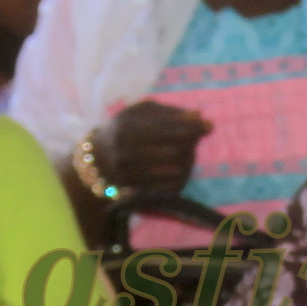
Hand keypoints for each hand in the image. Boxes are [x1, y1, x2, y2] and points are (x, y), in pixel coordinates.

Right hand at [97, 100, 213, 197]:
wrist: (97, 162)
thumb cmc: (126, 129)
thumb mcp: (141, 112)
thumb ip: (170, 113)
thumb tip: (199, 117)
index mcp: (127, 129)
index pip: (167, 129)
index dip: (191, 128)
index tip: (209, 126)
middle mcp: (127, 154)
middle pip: (175, 151)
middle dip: (190, 143)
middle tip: (193, 138)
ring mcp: (132, 176)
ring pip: (177, 169)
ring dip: (187, 158)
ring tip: (182, 151)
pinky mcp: (139, 193)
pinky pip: (172, 186)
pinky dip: (180, 174)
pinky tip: (175, 166)